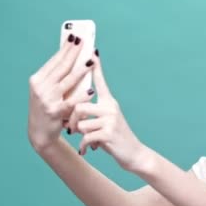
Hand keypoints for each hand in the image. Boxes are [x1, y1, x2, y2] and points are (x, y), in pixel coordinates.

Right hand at [28, 34, 95, 151]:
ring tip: (91, 61)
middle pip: (61, 67)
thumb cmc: (49, 108)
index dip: (65, 48)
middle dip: (74, 53)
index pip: (55, 60)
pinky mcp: (54, 111)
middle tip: (85, 42)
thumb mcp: (49, 90)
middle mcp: (40, 87)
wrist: (40, 132)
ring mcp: (46, 99)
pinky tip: (91, 89)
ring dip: (80, 70)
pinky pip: (71, 102)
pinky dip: (81, 95)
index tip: (75, 36)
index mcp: (38, 79)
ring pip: (67, 81)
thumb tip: (75, 58)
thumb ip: (58, 77)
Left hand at [66, 51, 145, 170]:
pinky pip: (86, 137)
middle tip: (71, 129)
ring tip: (85, 141)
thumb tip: (74, 111)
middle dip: (71, 120)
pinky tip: (88, 149)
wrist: (134, 154)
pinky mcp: (109, 134)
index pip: (101, 82)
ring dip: (79, 135)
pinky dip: (84, 145)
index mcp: (110, 103)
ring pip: (81, 123)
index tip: (93, 52)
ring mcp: (111, 121)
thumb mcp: (106, 122)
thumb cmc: (116, 138)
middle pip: (79, 106)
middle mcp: (111, 108)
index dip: (97, 67)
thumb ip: (94, 113)